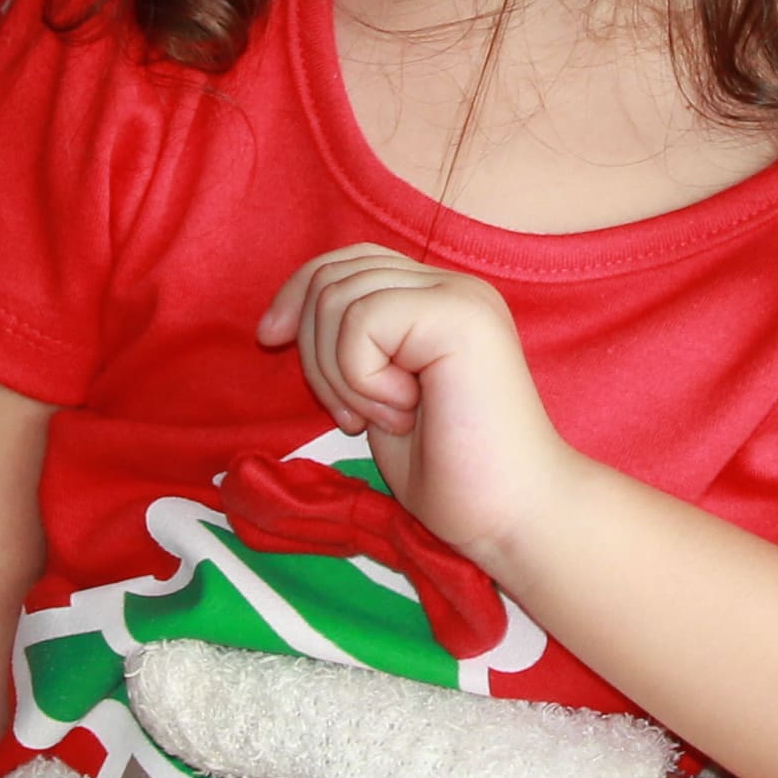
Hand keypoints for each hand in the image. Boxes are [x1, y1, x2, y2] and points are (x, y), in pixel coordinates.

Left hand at [257, 244, 568, 559]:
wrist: (508, 516)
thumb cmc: (448, 473)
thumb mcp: (375, 395)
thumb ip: (348, 345)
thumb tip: (283, 315)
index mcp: (436, 299)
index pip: (347, 261)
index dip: (298, 293)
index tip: (270, 339)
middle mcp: (452, 285)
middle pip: (334, 273)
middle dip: (313, 349)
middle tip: (351, 415)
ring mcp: (460, 296)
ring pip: (340, 296)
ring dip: (341, 373)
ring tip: (387, 417)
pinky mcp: (460, 316)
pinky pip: (363, 322)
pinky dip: (362, 379)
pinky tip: (404, 413)